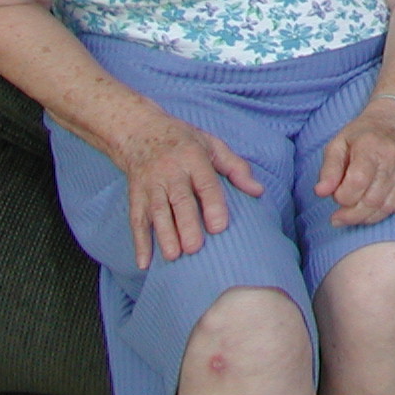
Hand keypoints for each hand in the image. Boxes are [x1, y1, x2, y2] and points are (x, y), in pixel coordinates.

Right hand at [113, 111, 264, 269]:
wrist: (140, 131)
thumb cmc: (183, 141)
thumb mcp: (212, 145)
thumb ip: (236, 168)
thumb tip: (258, 191)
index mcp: (193, 158)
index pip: (204, 182)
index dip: (212, 204)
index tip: (219, 227)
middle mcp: (170, 172)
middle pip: (179, 200)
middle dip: (185, 224)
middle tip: (194, 248)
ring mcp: (150, 185)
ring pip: (156, 212)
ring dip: (163, 235)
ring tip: (173, 256)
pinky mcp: (135, 197)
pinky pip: (136, 220)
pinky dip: (139, 243)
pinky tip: (144, 263)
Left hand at [315, 100, 394, 226]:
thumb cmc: (365, 133)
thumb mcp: (339, 143)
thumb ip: (329, 169)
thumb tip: (320, 192)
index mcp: (371, 147)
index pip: (357, 183)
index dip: (342, 197)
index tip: (336, 196)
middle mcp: (393, 159)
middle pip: (372, 200)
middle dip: (351, 215)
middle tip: (339, 217)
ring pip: (386, 208)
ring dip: (366, 217)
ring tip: (354, 213)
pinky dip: (385, 212)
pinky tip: (374, 206)